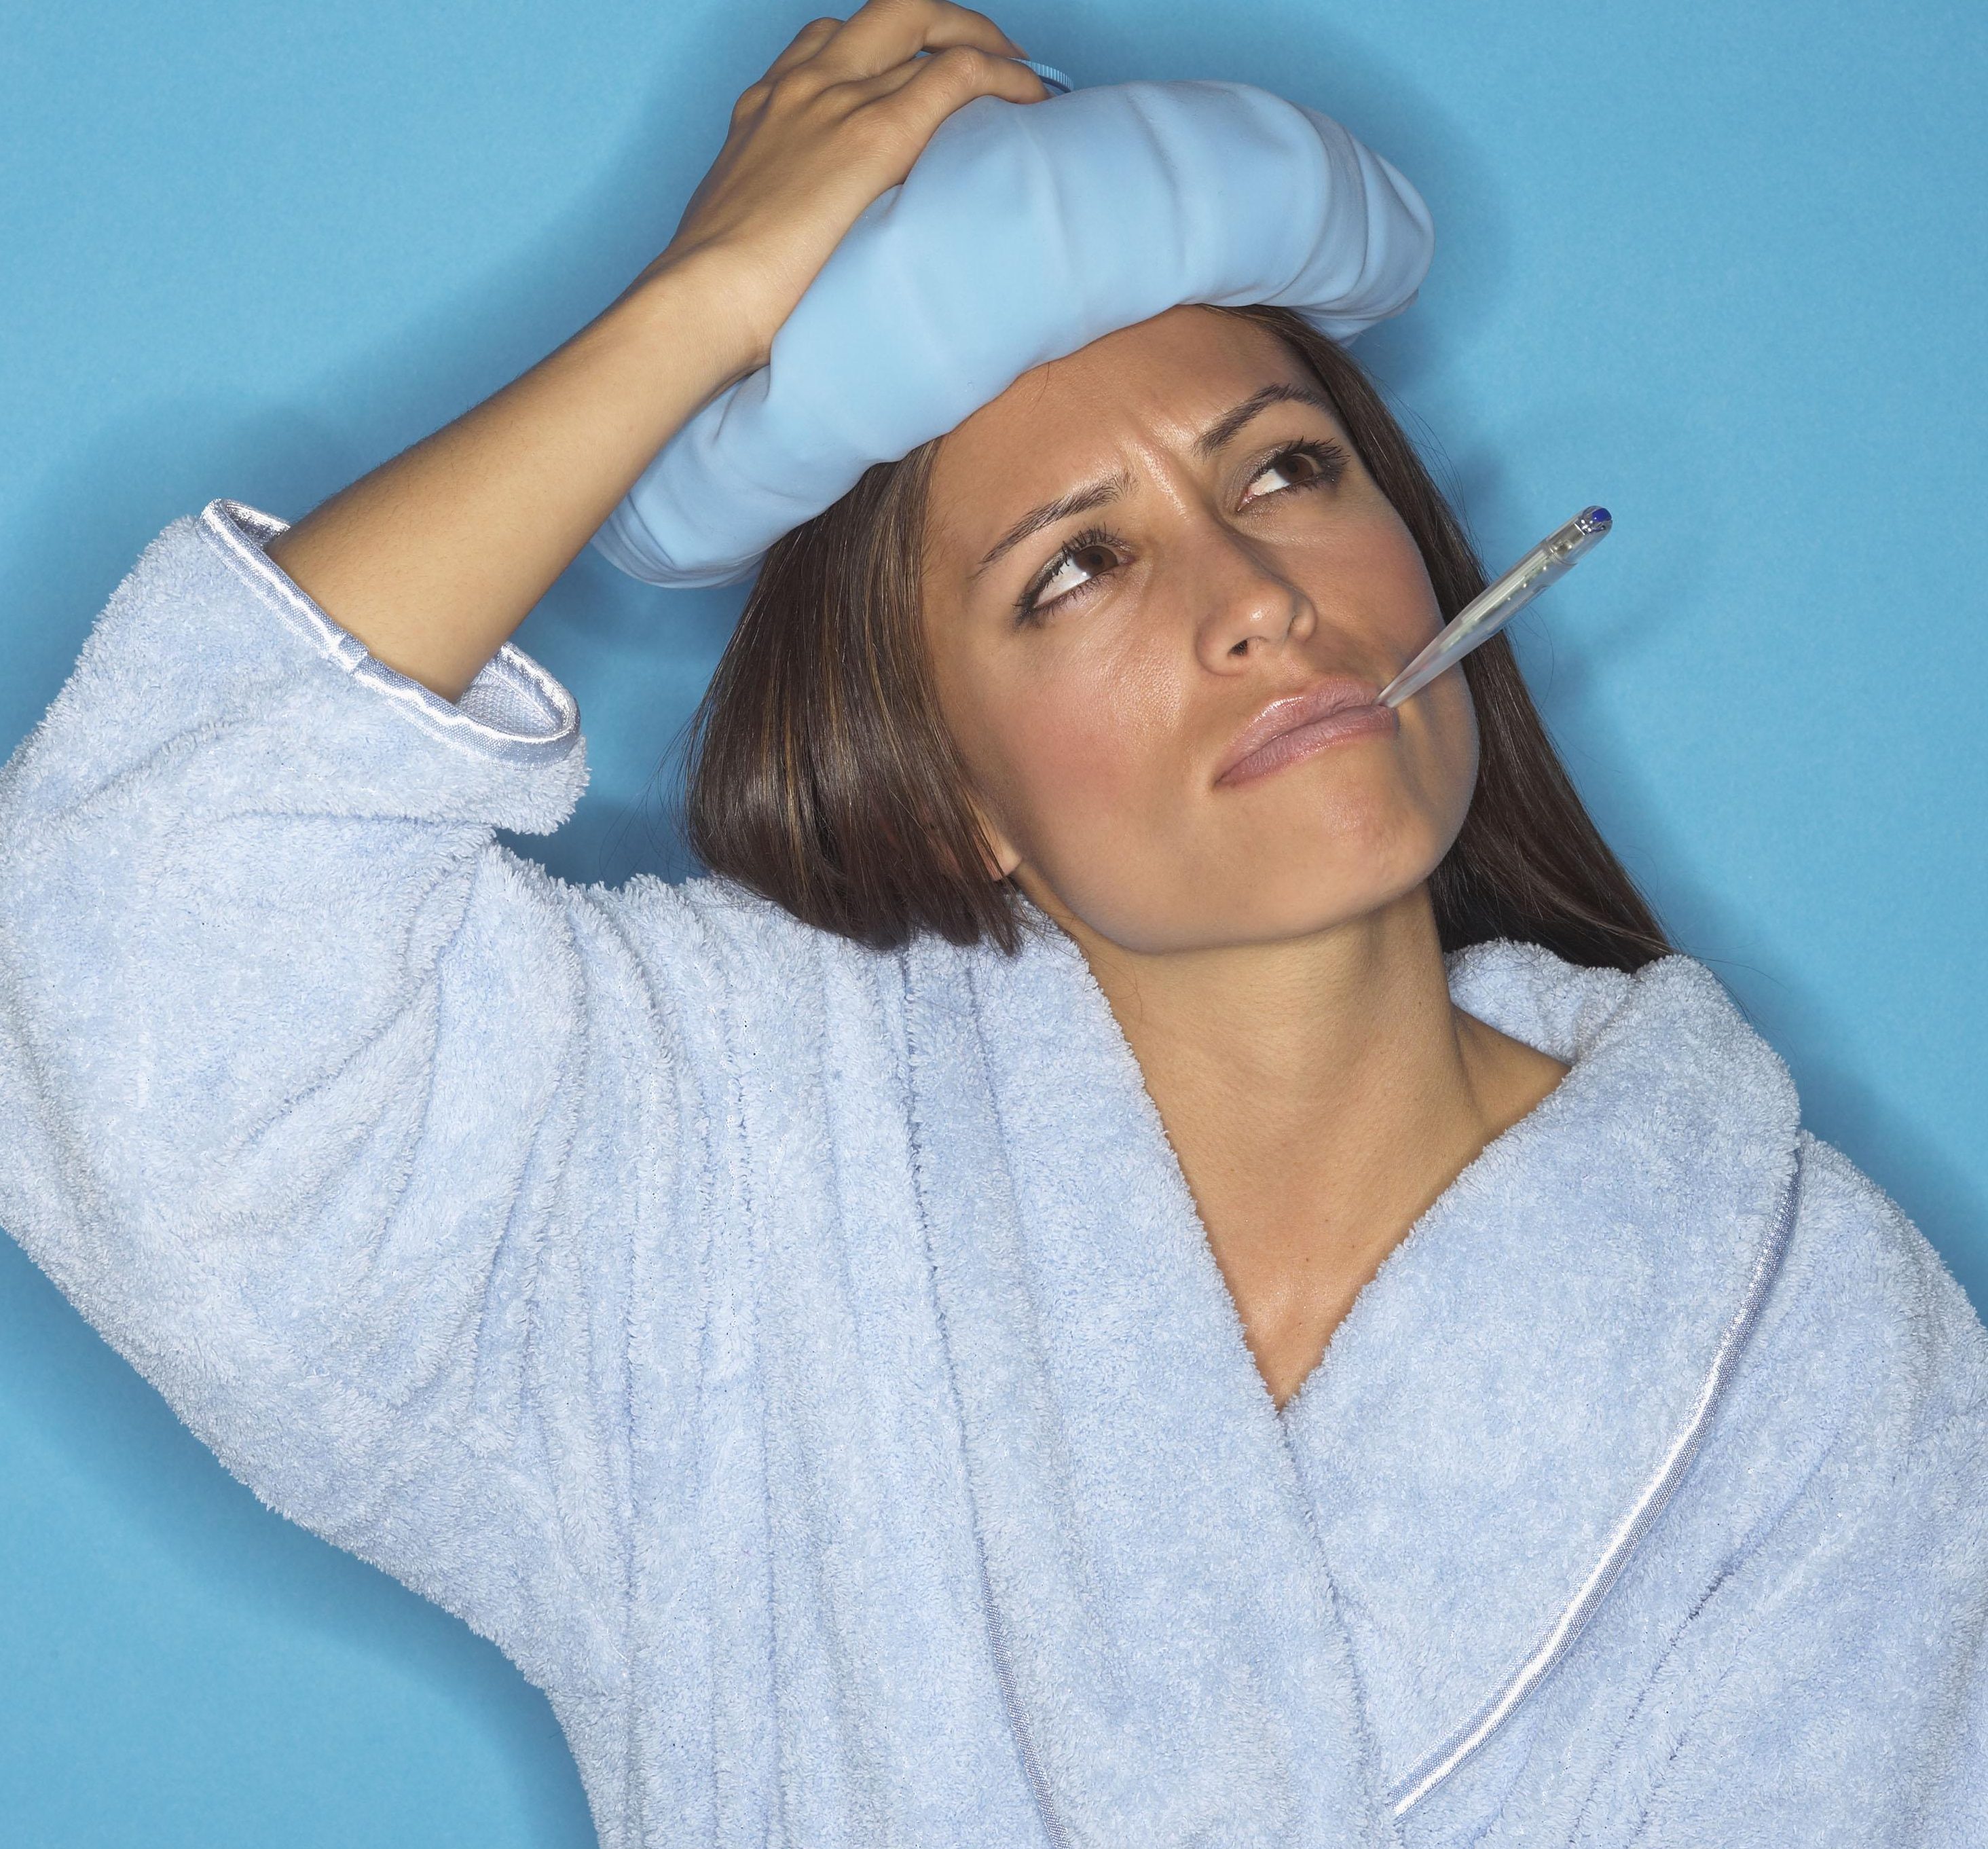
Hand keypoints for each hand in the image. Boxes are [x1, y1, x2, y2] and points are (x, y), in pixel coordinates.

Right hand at [635, 0, 1048, 371]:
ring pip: (925, 23)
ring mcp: (837, 101)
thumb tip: (810, 244)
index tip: (920, 76)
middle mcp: (802, 86)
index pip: (831, 43)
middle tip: (989, 59)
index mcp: (765, 106)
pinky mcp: (874, 134)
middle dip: (947, 22)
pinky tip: (1033, 98)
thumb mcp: (743, 229)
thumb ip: (781, 211)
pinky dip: (1005, 76)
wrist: (700, 301)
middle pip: (887, 11)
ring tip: (1020, 80)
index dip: (889, 51)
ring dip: (983, 42)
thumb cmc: (716, 293)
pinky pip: (958, 73)